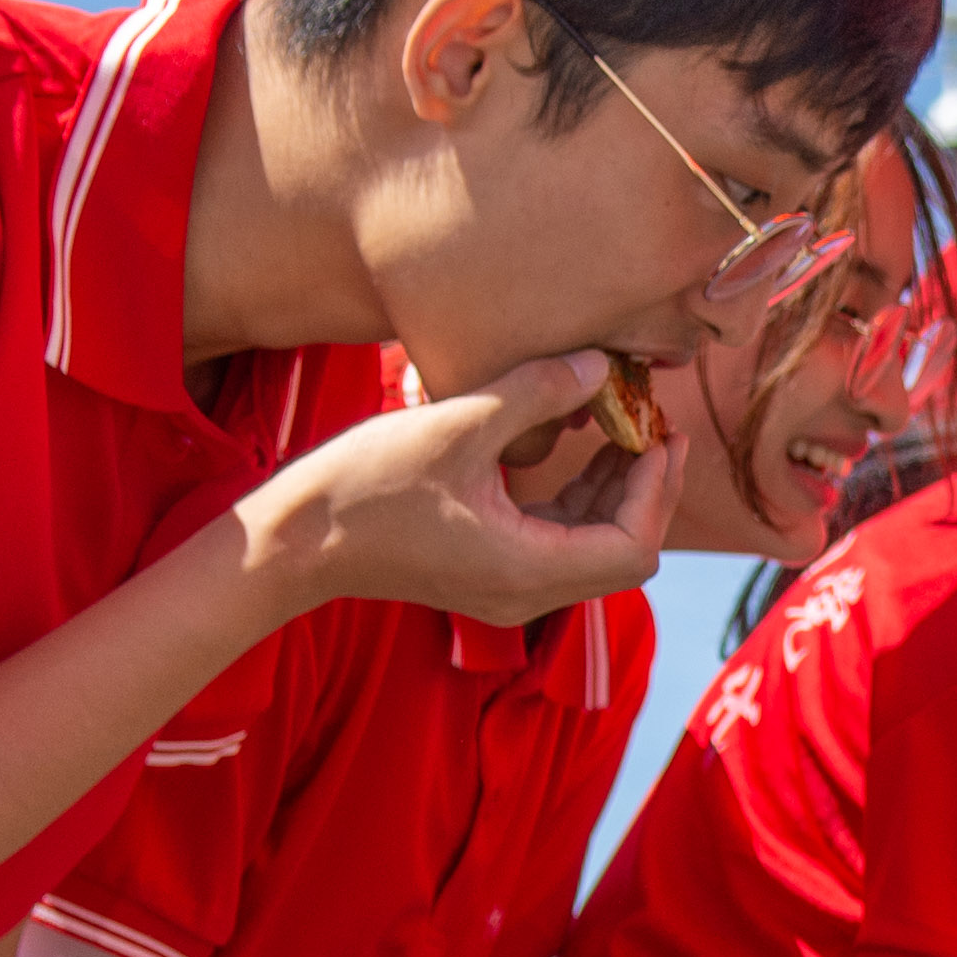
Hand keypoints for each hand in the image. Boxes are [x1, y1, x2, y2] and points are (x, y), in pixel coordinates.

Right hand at [234, 353, 674, 627]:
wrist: (294, 540)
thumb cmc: (366, 486)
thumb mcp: (457, 425)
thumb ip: (535, 393)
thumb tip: (601, 364)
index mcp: (528, 569)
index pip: (633, 547)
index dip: (657, 490)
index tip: (662, 430)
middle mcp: (526, 591)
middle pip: (622, 551)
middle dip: (645, 486)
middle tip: (657, 421)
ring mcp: (506, 586)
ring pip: (591, 544)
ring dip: (613, 489)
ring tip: (623, 422)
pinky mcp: (487, 570)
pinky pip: (555, 538)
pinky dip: (576, 496)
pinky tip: (576, 445)